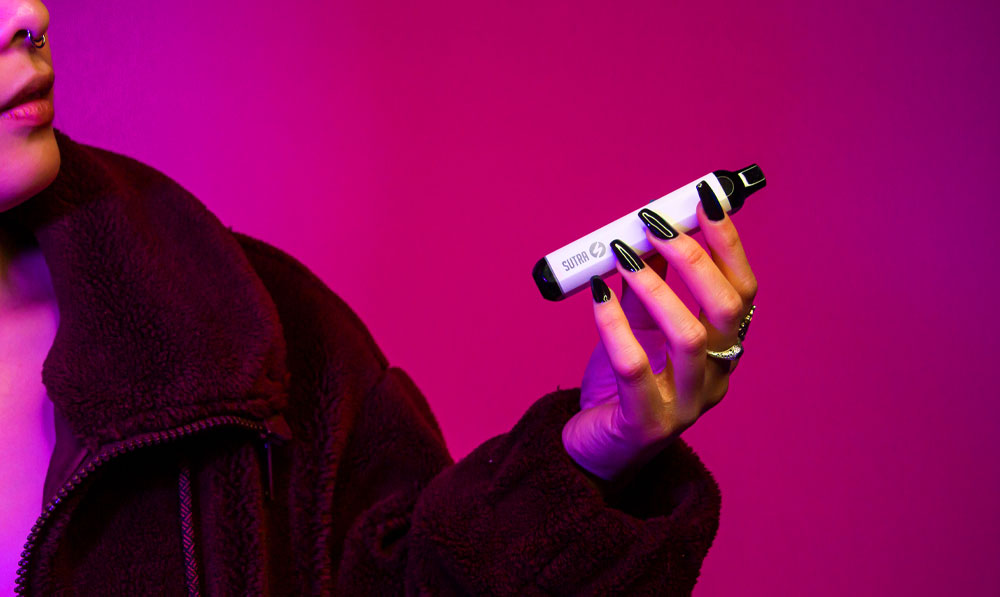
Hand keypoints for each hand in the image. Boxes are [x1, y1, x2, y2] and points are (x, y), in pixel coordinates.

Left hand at [562, 200, 757, 491]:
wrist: (594, 450)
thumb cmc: (622, 386)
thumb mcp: (640, 329)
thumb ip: (648, 287)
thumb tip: (647, 233)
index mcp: (721, 349)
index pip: (743, 290)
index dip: (729, 243)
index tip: (705, 200)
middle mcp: (714, 377)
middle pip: (728, 310)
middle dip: (694, 258)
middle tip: (655, 224)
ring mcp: (685, 405)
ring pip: (690, 338)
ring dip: (656, 287)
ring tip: (622, 255)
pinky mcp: (646, 424)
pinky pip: (635, 368)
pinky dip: (615, 324)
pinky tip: (597, 296)